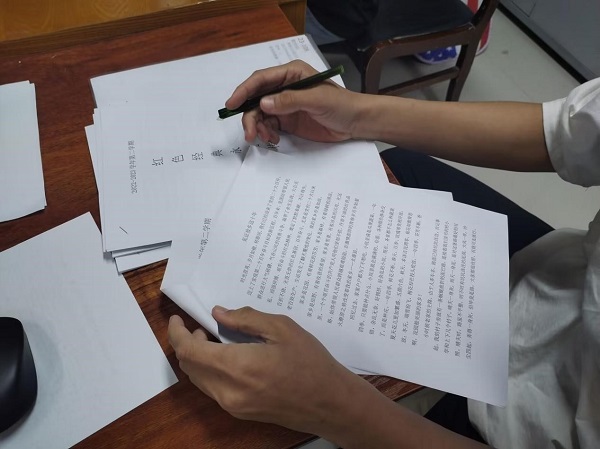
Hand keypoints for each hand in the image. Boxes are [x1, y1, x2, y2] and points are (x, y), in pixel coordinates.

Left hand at [168, 306, 369, 436]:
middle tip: (200, 325)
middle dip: (186, 343)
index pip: (188, 351)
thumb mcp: (282, 329)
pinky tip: (228, 357)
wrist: (330, 403)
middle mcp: (228, 391)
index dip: (177, 333)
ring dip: (198, 358)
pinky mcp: (240, 412)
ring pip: (199, 379)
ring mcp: (233, 405)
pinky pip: (213, 389)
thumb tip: (219, 314)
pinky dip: (210, 370)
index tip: (177, 319)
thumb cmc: (311, 363)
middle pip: (189, 366)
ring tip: (214, 339)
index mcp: (236, 366)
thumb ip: (246, 319)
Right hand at [225, 60, 362, 143]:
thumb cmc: (341, 104)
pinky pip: (269, 126)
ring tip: (266, 139)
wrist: (356, 122)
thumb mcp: (317, 100)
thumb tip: (263, 103)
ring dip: (258, 127)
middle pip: (256, 99)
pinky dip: (267, 134)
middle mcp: (284, 87)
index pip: (261, 80)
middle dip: (250, 116)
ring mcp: (285, 105)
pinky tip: (274, 139)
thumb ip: (290, 100)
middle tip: (250, 134)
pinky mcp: (287, 120)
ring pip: (260, 114)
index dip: (244, 91)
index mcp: (291, 73)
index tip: (232, 104)